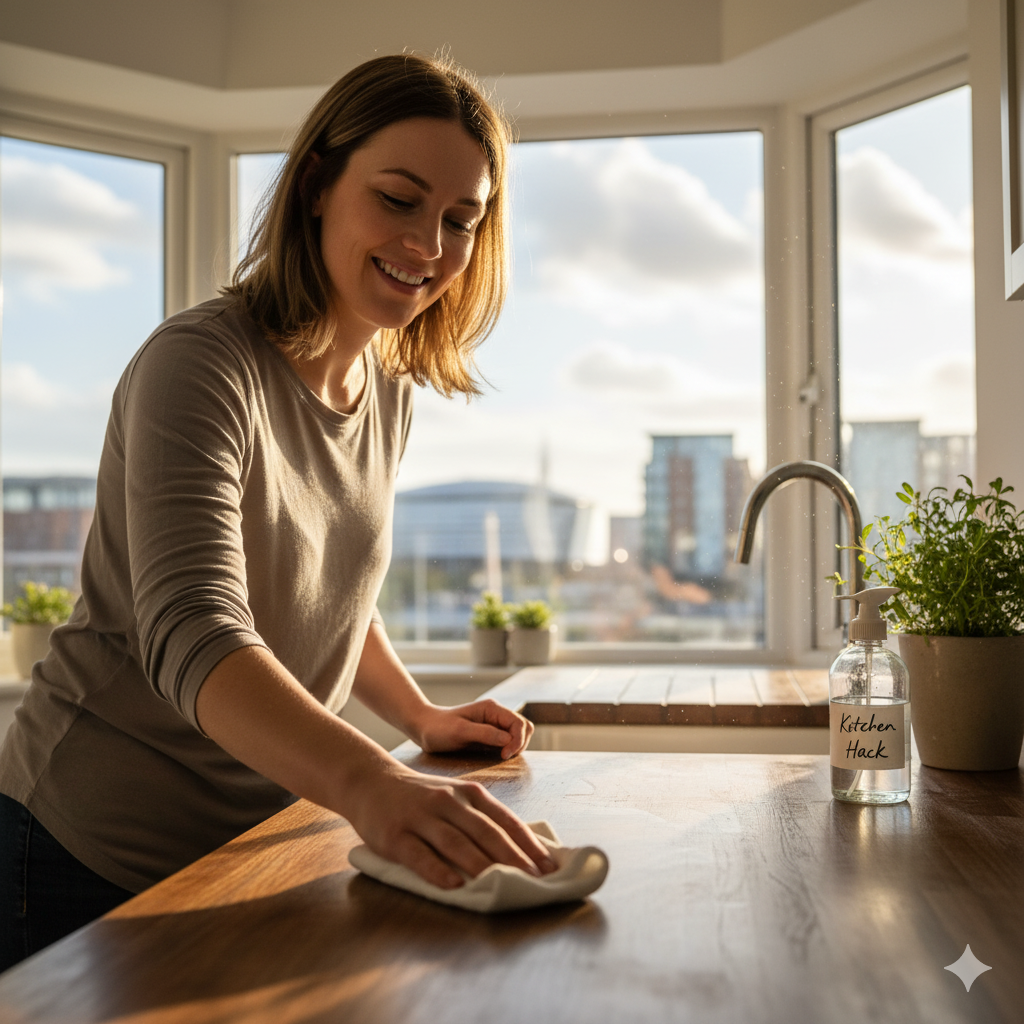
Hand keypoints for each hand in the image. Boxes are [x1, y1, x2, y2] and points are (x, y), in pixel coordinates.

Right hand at [345, 763, 555, 888]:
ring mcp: (421, 817)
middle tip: (535, 880)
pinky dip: (438, 870)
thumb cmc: (419, 795)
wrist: (369, 780)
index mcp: (468, 793)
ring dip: (482, 865)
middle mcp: (448, 802)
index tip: (549, 865)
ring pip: (456, 842)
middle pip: (485, 832)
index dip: (528, 843)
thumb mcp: (453, 796)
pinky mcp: (396, 835)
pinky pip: (420, 855)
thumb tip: (518, 849)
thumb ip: (479, 818)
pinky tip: (454, 885)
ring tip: (503, 884)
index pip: (505, 820)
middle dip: (513, 857)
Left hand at [412, 699, 533, 759]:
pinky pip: (508, 742)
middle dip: (520, 743)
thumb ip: (485, 734)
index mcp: (492, 709)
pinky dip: (509, 750)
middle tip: (503, 757)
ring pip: (519, 735)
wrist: (424, 728)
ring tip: (500, 757)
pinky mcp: (490, 736)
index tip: (504, 755)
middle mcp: (496, 715)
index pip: (519, 723)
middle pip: (524, 728)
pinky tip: (497, 756)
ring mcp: (494, 725)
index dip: (517, 740)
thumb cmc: (439, 728)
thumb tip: (508, 740)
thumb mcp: (460, 732)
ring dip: (516, 747)